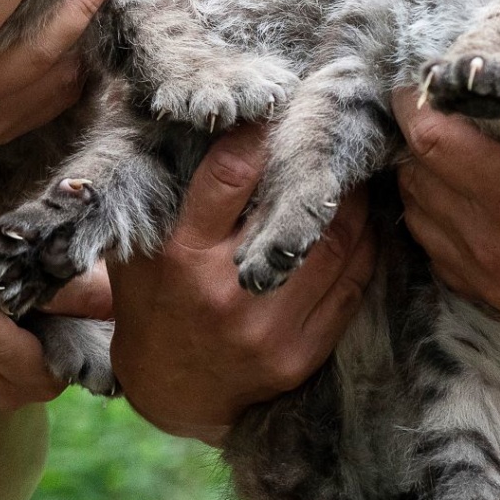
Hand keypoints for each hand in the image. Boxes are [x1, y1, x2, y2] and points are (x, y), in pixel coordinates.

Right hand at [108, 123, 374, 442]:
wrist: (173, 390)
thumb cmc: (154, 302)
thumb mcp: (137, 249)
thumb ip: (161, 195)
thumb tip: (181, 121)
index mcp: (182, 257)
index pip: (226, 177)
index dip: (257, 136)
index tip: (278, 108)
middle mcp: (227, 293)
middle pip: (295, 212)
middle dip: (319, 168)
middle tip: (337, 137)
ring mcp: (268, 329)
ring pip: (336, 248)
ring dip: (353, 206)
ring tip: (356, 177)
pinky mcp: (300, 355)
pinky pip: (350, 289)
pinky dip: (363, 250)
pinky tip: (362, 227)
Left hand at [395, 0, 499, 321]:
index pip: (432, 142)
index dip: (417, 103)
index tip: (427, 75)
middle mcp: (498, 242)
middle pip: (415, 175)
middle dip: (417, 134)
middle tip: (435, 100)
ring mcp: (491, 275)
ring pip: (417, 213)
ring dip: (422, 175)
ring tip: (449, 139)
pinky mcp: (494, 295)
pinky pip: (434, 247)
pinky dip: (436, 215)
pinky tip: (461, 188)